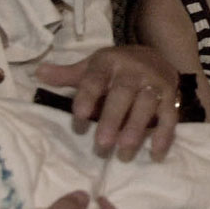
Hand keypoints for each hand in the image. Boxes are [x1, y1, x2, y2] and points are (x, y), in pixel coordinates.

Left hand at [37, 45, 179, 160]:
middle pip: (123, 93)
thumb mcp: (92, 67)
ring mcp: (155, 82)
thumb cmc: (116, 68)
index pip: (96, 77)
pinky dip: (164, 134)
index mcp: (110, 62)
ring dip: (136, 127)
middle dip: (113, 118)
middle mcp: (134, 70)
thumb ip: (67, 75)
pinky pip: (170, 116)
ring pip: (147, 104)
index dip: (87, 95)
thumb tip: (38, 73)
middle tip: (102, 144)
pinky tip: (155, 153)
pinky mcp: (171, 96)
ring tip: (125, 151)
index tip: (79, 117)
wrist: (156, 55)